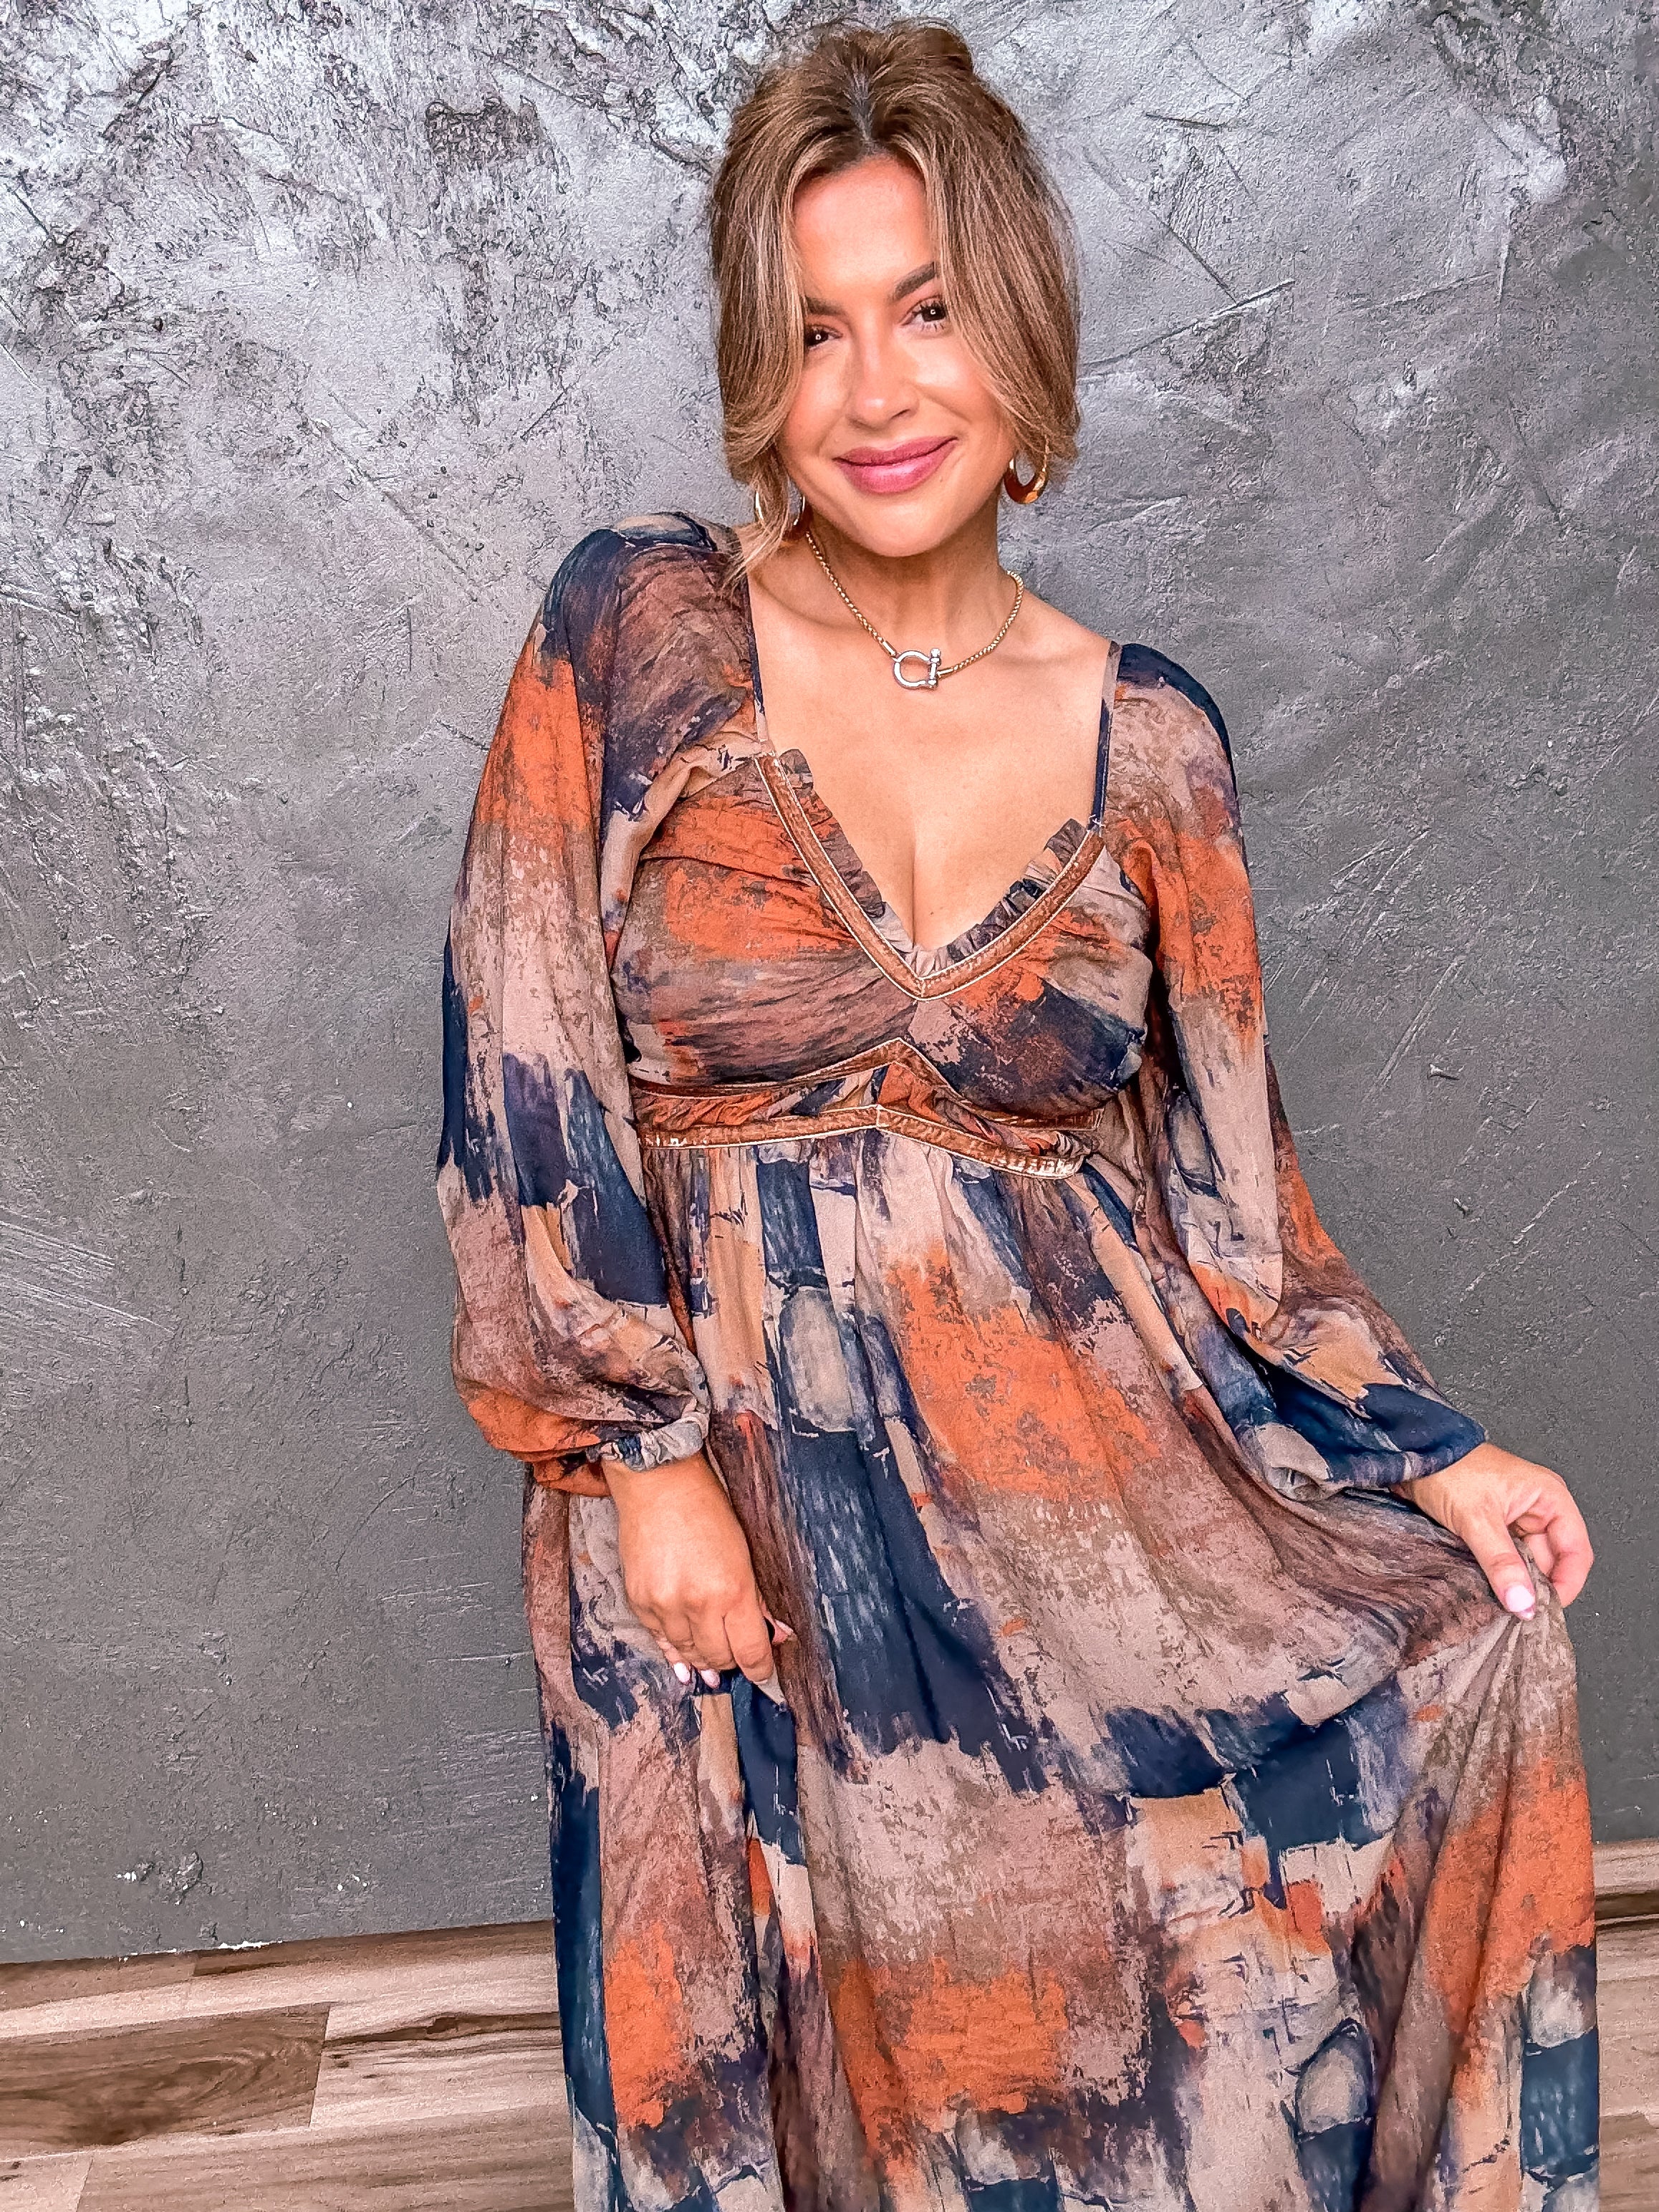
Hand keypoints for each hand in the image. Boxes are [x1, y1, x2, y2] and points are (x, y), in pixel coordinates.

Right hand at [605, 1450, 791, 1690]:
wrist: (658, 1484)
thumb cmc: (708, 1510)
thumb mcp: (745, 1552)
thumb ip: (758, 1599)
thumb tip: (776, 1633)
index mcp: (732, 1590)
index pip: (751, 1651)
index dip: (761, 1669)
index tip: (765, 1673)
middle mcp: (698, 1605)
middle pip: (720, 1658)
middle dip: (733, 1662)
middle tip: (739, 1659)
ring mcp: (665, 1606)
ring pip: (689, 1654)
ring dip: (704, 1661)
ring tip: (713, 1668)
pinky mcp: (640, 1602)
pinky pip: (660, 1641)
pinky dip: (675, 1653)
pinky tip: (685, 1665)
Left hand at [1400, 1441, 1592, 1619]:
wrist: (1410, 1456)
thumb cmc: (1448, 1467)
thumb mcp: (1477, 1519)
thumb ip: (1501, 1563)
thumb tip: (1523, 1601)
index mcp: (1549, 1497)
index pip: (1575, 1551)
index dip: (1567, 1583)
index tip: (1547, 1608)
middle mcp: (1537, 1508)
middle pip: (1551, 1561)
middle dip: (1536, 1587)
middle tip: (1520, 1611)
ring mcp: (1514, 1520)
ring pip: (1526, 1564)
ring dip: (1515, 1583)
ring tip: (1503, 1601)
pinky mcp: (1492, 1529)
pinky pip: (1505, 1561)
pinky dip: (1499, 1575)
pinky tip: (1489, 1588)